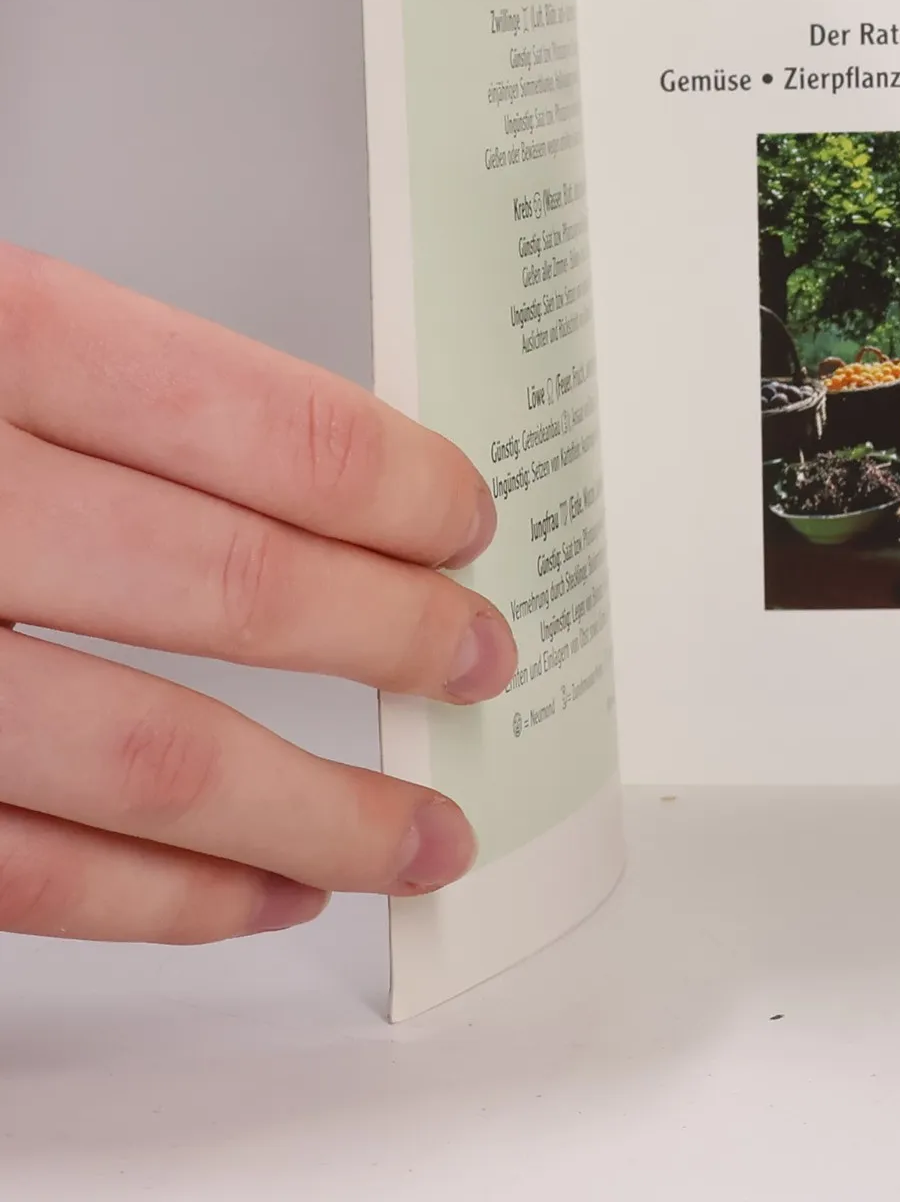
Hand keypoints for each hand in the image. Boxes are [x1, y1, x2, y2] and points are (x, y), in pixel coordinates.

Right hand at [0, 244, 513, 941]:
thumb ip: (91, 380)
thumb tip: (313, 475)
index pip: (260, 424)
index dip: (394, 486)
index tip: (464, 522)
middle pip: (233, 590)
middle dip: (393, 638)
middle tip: (478, 661)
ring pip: (145, 758)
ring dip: (312, 810)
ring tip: (420, 830)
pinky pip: (17, 871)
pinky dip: (157, 895)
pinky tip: (255, 894)